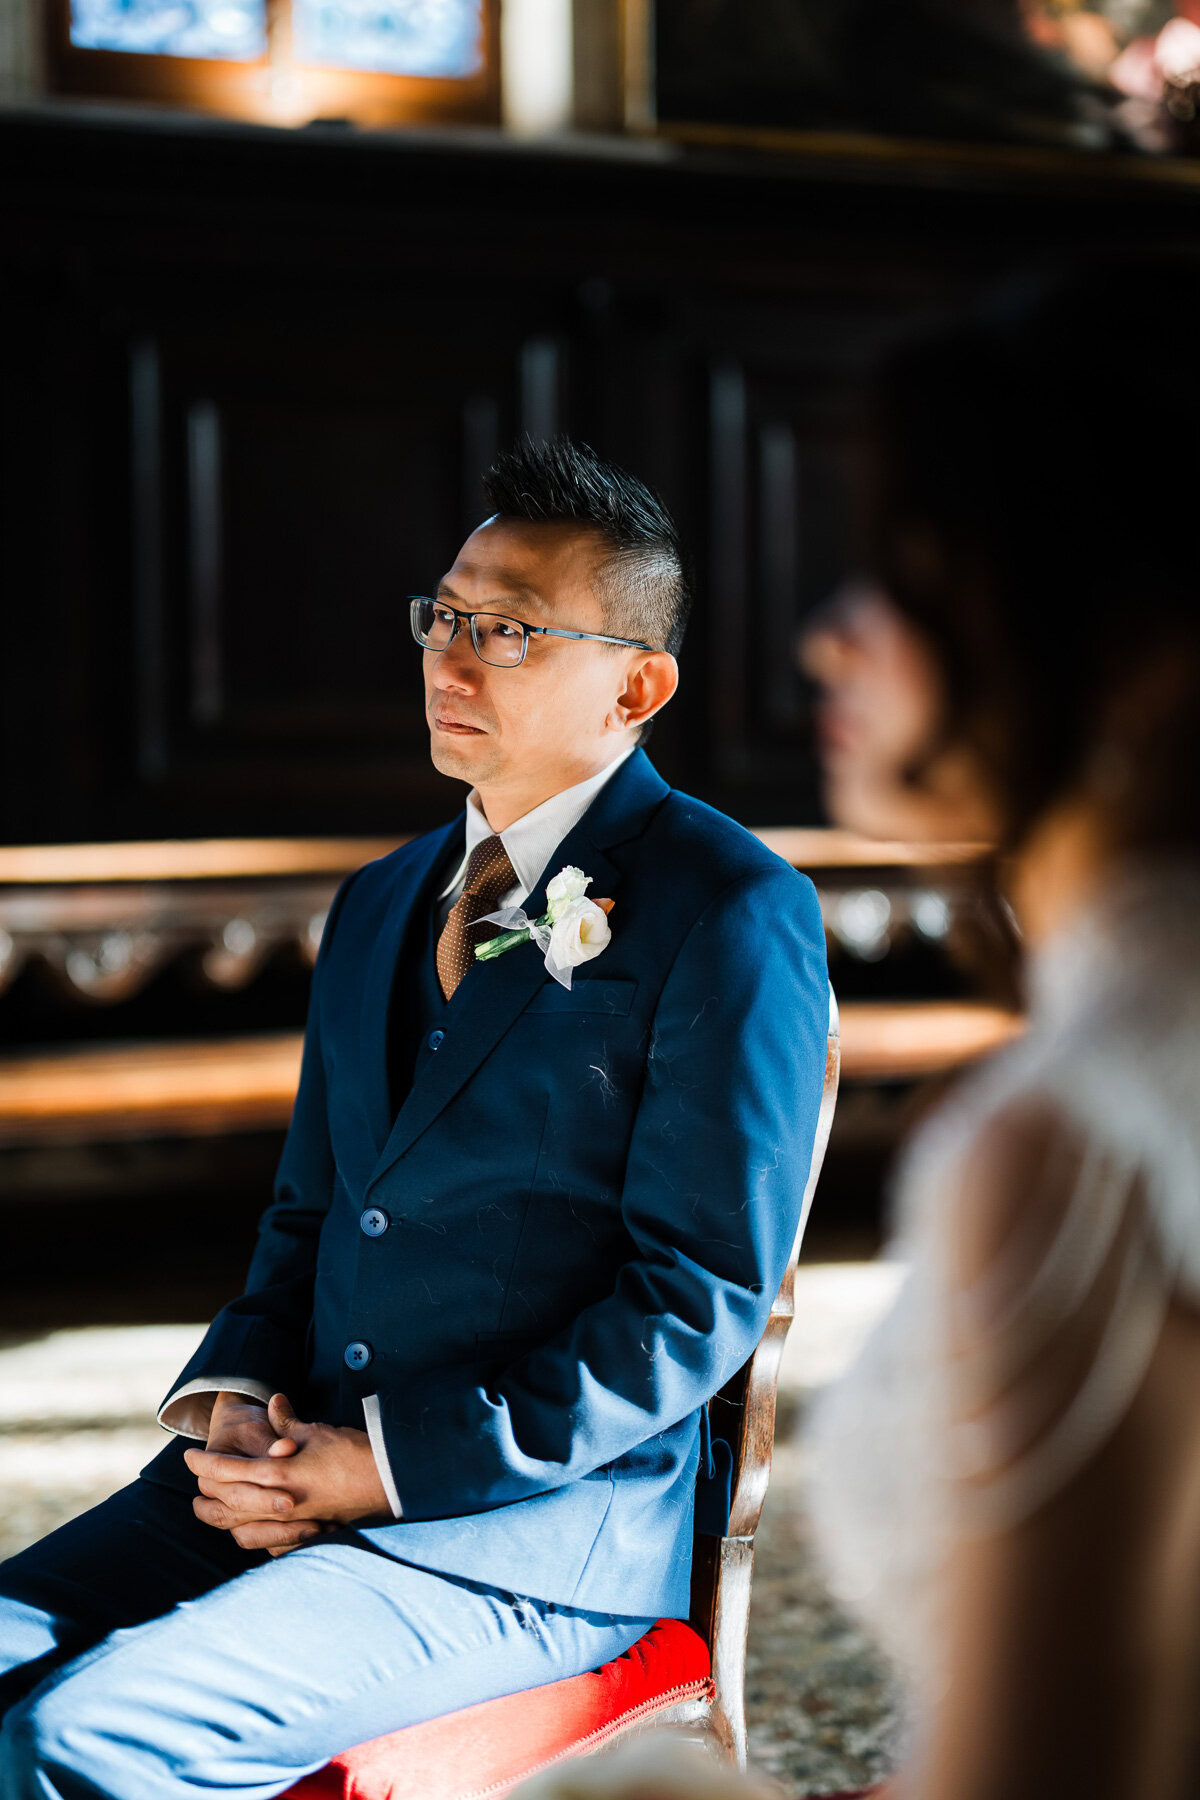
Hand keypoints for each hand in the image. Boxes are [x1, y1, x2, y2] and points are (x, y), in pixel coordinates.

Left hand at [184, 1393, 391, 1554]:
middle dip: (206, 1495)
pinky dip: (252, 1538)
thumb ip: (288, 1422)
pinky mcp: (306, 1534)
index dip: (203, 1464)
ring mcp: (291, 1524)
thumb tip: (274, 1402)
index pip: (226, 1472)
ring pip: (242, 1531)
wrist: (386, 1482)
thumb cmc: (351, 1453)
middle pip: (226, 1505)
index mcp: (277, 1475)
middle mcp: (278, 1504)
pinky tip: (250, 1531)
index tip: (188, 1457)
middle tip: (195, 1487)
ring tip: (209, 1511)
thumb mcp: (316, 1431)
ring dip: (221, 1521)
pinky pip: (269, 1545)